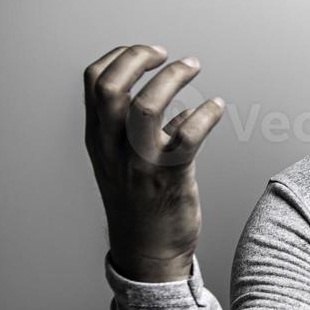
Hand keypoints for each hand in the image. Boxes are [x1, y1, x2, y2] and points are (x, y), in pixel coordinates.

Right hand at [83, 45, 225, 281]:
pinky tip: (216, 108)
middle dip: (138, 57)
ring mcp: (139, 163)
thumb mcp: (123, 162)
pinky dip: (206, 113)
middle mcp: (112, 148)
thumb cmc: (142, 205)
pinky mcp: (169, 178)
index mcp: (98, 139)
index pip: (93, 82)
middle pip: (110, 87)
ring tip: (192, 67)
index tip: (145, 54)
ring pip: (146, 106)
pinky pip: (188, 135)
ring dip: (174, 77)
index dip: (119, 56)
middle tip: (164, 54)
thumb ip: (138, 130)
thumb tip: (175, 105)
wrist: (149, 255)